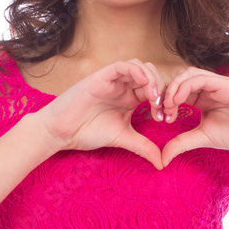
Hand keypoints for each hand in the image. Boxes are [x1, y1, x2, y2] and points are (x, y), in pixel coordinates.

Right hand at [33, 58, 167, 170]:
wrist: (62, 132)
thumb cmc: (88, 132)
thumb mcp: (123, 139)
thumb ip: (143, 146)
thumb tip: (162, 163)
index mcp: (130, 98)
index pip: (155, 90)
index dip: (165, 101)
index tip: (166, 118)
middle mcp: (124, 86)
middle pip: (152, 75)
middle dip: (162, 89)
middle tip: (163, 107)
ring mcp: (113, 80)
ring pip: (140, 67)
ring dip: (152, 79)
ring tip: (154, 98)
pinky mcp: (101, 76)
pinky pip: (123, 65)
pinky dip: (136, 70)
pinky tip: (144, 84)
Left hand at [159, 66, 228, 166]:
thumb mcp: (203, 138)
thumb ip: (181, 143)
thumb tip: (161, 159)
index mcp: (203, 97)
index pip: (178, 90)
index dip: (165, 100)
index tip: (161, 118)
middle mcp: (210, 87)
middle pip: (179, 78)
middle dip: (166, 92)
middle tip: (161, 111)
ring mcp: (218, 83)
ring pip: (187, 74)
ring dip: (173, 88)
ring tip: (168, 106)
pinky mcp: (226, 84)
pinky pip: (200, 78)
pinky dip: (185, 86)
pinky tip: (178, 101)